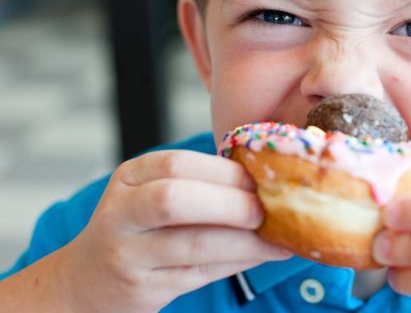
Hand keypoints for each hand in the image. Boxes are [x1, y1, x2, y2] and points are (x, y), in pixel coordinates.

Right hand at [57, 150, 290, 312]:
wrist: (88, 277)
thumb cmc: (138, 226)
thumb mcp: (151, 192)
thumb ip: (197, 183)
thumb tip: (264, 181)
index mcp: (129, 177)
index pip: (177, 164)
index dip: (223, 171)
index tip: (258, 178)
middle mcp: (121, 213)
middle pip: (175, 201)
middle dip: (230, 204)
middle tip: (266, 209)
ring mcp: (128, 254)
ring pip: (195, 244)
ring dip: (246, 241)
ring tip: (279, 237)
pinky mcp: (143, 289)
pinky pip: (200, 273)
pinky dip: (238, 262)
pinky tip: (262, 254)